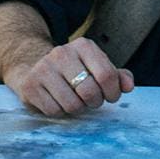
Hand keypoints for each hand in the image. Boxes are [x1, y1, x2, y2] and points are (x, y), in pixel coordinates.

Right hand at [2, 36, 134, 116]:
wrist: (34, 65)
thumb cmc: (74, 69)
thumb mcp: (96, 66)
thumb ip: (116, 75)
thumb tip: (129, 86)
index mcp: (84, 46)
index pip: (106, 75)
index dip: (113, 92)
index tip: (111, 96)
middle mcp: (62, 53)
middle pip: (89, 91)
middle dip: (95, 102)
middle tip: (93, 101)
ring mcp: (44, 69)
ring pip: (72, 104)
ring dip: (78, 109)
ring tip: (76, 101)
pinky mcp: (30, 85)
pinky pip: (54, 111)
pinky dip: (61, 112)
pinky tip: (59, 102)